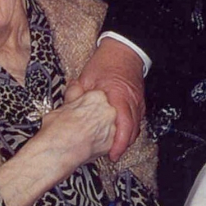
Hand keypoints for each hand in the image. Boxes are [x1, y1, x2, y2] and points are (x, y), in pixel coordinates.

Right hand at [38, 90, 116, 168]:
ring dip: (98, 129)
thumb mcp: (62, 105)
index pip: (97, 96)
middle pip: (104, 111)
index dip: (87, 104)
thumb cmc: (57, 130)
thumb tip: (74, 88)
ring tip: (82, 134)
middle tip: (80, 122)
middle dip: (94, 116)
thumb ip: (73, 93)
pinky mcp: (110, 145)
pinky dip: (99, 142)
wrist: (57, 152)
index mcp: (97, 97)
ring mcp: (111, 129)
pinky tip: (86, 143)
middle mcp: (108, 112)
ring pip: (107, 126)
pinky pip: (107, 141)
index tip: (82, 109)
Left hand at [70, 38, 144, 161]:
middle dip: (123, 146)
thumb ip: (78, 93)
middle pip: (133, 131)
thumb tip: (66, 108)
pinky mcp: (139, 102)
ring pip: (136, 127)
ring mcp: (138, 102)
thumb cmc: (106, 61)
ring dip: (127, 139)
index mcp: (119, 95)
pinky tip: (119, 134)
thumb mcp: (88, 76)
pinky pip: (137, 120)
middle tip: (111, 155)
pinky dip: (129, 130)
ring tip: (113, 148)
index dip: (119, 143)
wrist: (124, 50)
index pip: (124, 124)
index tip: (113, 154)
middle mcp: (132, 101)